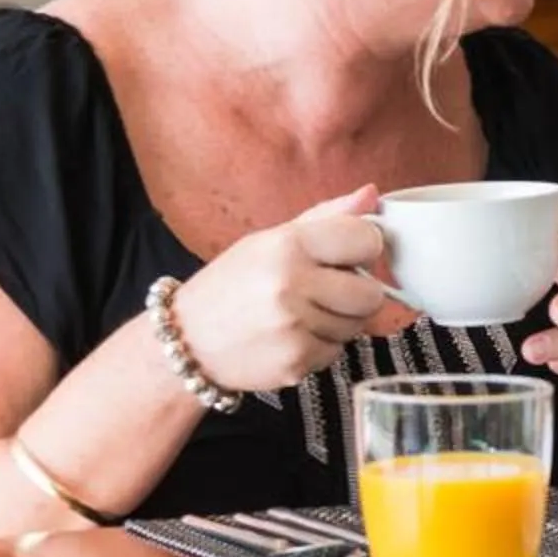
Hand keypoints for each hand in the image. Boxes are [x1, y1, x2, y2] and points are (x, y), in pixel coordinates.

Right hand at [169, 186, 399, 392]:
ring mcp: (293, 326)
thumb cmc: (232, 285)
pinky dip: (321, 346)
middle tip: (326, 291)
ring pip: (357, 325)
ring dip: (339, 321)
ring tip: (301, 313)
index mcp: (288, 244)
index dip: (364, 249)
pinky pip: (337, 352)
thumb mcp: (271, 240)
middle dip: (357, 293)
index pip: (366, 239)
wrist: (185, 340)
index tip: (349, 255)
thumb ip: (327, 217)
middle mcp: (290, 284)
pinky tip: (291, 337)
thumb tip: (372, 194)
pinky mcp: (295, 362)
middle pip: (372, 293)